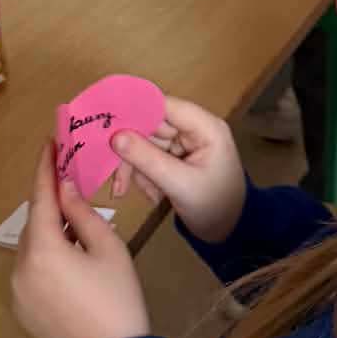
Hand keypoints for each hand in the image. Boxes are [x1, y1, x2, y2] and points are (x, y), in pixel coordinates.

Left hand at [11, 142, 150, 337]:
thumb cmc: (117, 302)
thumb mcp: (109, 250)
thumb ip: (83, 214)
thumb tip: (65, 190)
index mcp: (42, 249)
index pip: (40, 197)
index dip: (44, 168)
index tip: (49, 142)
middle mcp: (20, 267)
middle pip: (34, 223)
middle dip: (51, 202)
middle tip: (71, 181)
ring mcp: (17, 291)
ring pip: (32, 248)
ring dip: (50, 232)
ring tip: (77, 223)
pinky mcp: (22, 309)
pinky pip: (32, 270)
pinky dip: (47, 257)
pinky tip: (71, 259)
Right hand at [109, 96, 246, 244]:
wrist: (231, 232)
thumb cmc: (214, 206)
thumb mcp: (180, 184)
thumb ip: (147, 159)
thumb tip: (115, 136)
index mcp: (204, 127)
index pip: (163, 105)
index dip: (134, 109)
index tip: (105, 120)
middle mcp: (193, 129)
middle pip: (150, 126)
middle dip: (132, 151)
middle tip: (117, 179)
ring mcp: (184, 144)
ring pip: (145, 144)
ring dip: (139, 170)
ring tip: (151, 195)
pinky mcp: (176, 158)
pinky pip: (149, 158)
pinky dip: (146, 177)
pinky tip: (156, 196)